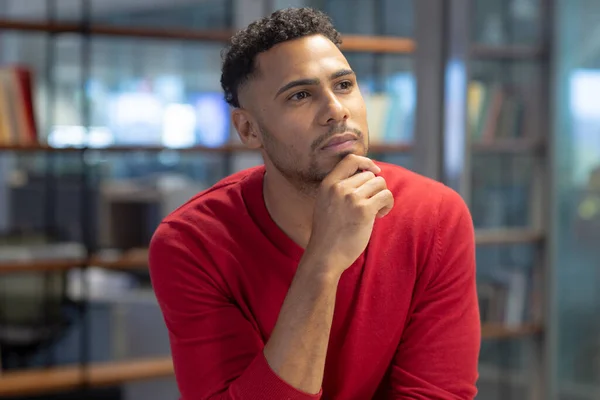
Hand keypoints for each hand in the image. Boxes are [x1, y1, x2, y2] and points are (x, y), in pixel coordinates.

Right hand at [304, 154, 393, 275]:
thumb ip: (340, 189)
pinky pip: (386, 196)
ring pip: (380, 184)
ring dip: (382, 196)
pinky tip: (381, 215)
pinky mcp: (364, 211)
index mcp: (328, 184)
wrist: (325, 256)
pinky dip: (388, 204)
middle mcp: (339, 188)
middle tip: (371, 205)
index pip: (350, 159)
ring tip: (376, 211)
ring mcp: (351, 198)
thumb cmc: (328, 233)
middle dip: (375, 188)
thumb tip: (367, 174)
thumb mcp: (325, 203)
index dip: (366, 162)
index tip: (374, 172)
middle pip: (369, 175)